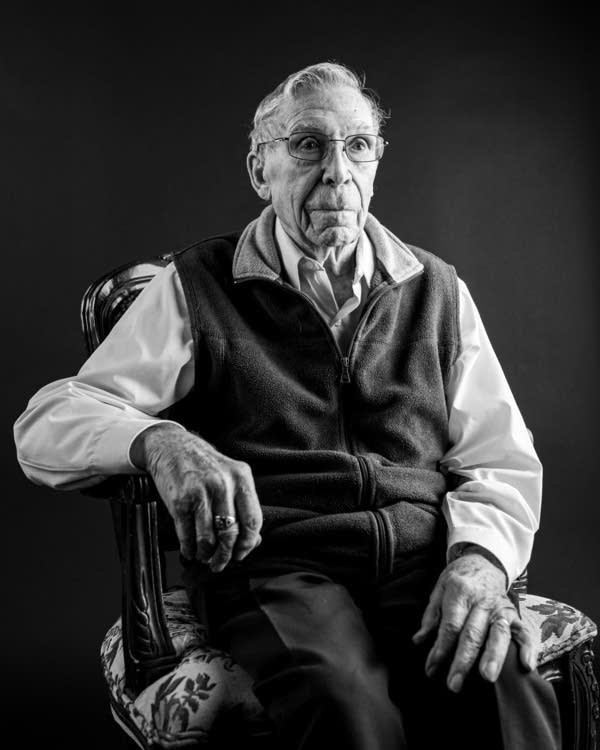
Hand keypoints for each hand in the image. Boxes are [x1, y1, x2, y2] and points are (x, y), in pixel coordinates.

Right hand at [131, 424, 262, 571]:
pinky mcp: (179, 500)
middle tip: (219, 563)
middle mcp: (222, 484)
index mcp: (241, 477)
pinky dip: (188, 549)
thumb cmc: (204, 465)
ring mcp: (200, 492)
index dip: (248, 544)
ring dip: (206, 555)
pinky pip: (186, 535)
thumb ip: (243, 505)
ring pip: (208, 538)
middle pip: (230, 533)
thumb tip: (254, 540)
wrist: (172, 446)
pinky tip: (189, 550)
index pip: (253, 520)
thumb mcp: (230, 477)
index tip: (241, 553)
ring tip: (204, 556)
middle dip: (225, 555)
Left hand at [412, 552, 537, 692]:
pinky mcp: (514, 614)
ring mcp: (500, 607)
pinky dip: (528, 648)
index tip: (431, 668)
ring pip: (498, 633)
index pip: (450, 624)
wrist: (483, 562)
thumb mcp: (439, 589)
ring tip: (487, 677)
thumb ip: (431, 616)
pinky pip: (524, 631)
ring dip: (493, 656)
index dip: (441, 648)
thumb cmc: (458, 579)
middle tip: (454, 683)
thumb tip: (419, 641)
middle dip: (463, 660)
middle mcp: (482, 600)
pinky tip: (526, 665)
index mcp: (460, 591)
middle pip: (472, 633)